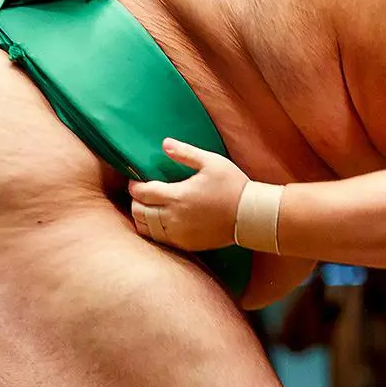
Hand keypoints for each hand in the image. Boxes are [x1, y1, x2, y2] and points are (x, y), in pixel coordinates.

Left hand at [128, 140, 248, 250]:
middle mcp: (174, 216)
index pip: (142, 192)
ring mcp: (179, 232)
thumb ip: (185, 152)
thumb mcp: (212, 162)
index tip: (136, 181)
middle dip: (135, 201)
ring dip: (141, 217)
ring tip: (147, 208)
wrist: (250, 215)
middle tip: (141, 194)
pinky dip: (153, 230)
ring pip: (145, 227)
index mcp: (178, 195)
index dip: (134, 186)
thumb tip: (164, 143)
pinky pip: (159, 239)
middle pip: (139, 211)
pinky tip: (159, 222)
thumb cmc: (233, 185)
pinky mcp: (186, 243)